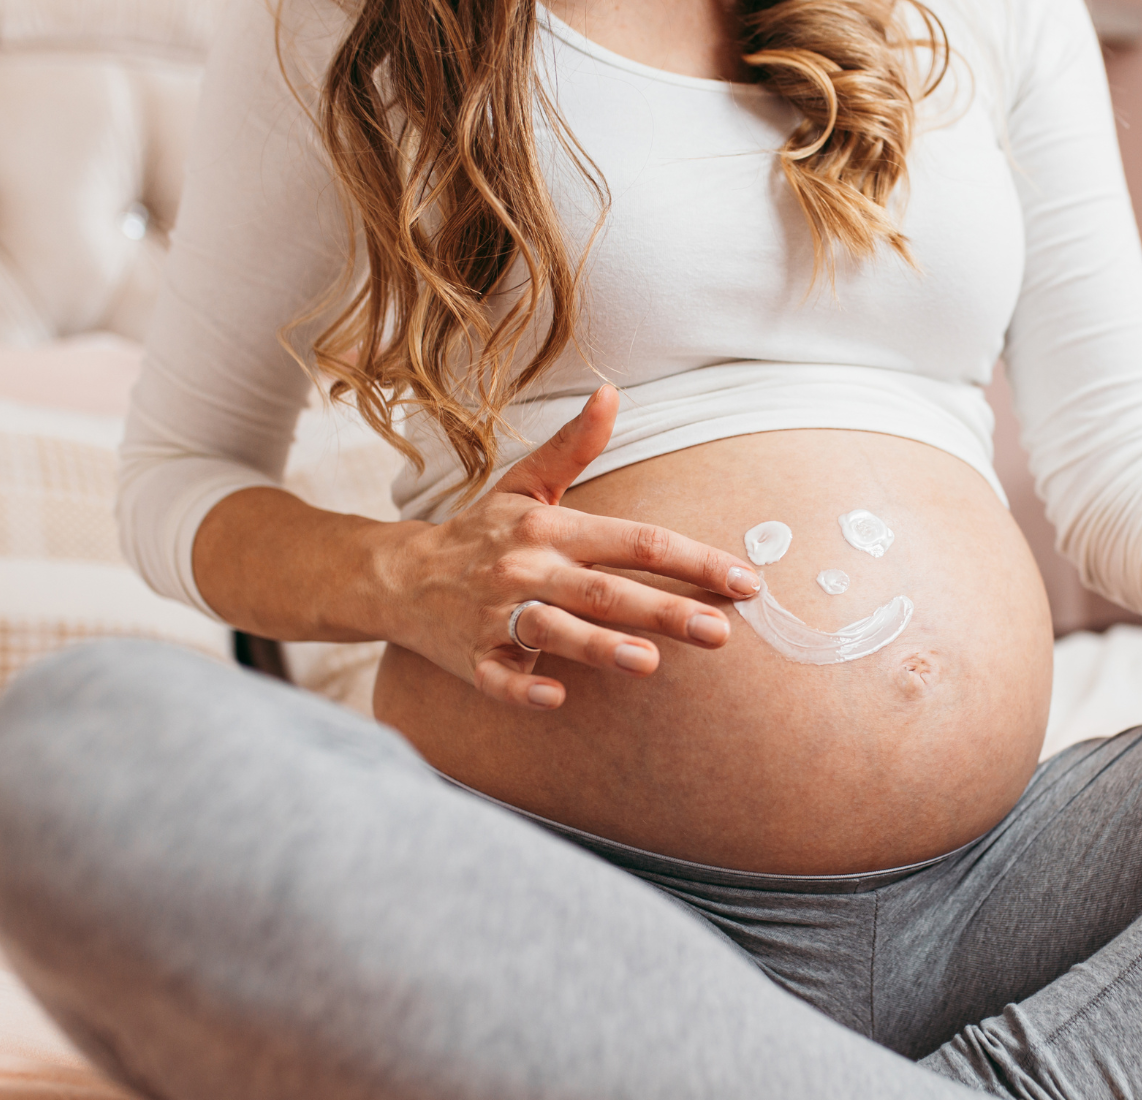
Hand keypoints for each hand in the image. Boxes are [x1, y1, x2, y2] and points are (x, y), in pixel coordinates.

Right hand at [381, 385, 758, 710]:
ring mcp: (497, 615)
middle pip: (607, 590)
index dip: (693, 560)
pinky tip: (554, 697)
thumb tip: (611, 393)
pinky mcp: (472, 658)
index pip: (636, 542)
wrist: (397, 577)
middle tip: (721, 632)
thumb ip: (575, 447)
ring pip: (555, 630)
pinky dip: (523, 687)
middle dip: (665, 610)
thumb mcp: (525, 485)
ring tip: (650, 662)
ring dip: (600, 646)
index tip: (744, 581)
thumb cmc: (480, 532)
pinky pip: (497, 677)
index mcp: (551, 529)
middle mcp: (528, 569)